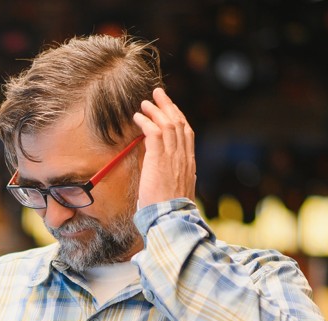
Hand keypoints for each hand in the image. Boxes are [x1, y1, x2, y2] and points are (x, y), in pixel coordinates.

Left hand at [131, 87, 195, 207]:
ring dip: (155, 110)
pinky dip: (146, 121)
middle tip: (158, 94)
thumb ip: (179, 179)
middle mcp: (183, 156)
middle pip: (179, 123)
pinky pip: (154, 132)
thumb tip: (178, 174)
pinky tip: (138, 117)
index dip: (178, 117)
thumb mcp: (179, 191)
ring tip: (145, 103)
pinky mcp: (159, 159)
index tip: (170, 109)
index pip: (186, 133)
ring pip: (167, 124)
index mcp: (189, 163)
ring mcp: (172, 157)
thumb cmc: (171, 211)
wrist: (171, 219)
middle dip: (168, 106)